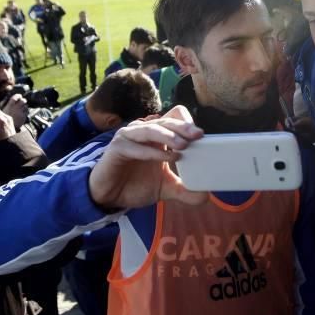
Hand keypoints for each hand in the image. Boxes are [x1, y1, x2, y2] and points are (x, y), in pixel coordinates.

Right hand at [2, 94, 28, 128]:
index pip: (15, 97)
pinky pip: (27, 111)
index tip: (19, 96)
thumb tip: (4, 101)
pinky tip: (23, 112)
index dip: (18, 95)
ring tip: (21, 108)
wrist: (8, 129)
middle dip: (23, 100)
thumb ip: (4, 106)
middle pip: (23, 100)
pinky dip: (26, 111)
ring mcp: (21, 112)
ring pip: (26, 105)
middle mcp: (16, 108)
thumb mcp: (1, 111)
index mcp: (10, 106)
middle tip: (21, 101)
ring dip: (24, 106)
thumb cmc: (3, 121)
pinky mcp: (24, 116)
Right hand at [88, 106, 206, 210]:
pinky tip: (167, 158)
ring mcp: (129, 137)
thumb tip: (205, 196)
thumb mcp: (165, 188)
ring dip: (168, 136)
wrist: (109, 197)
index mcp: (158, 136)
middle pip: (166, 121)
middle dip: (183, 127)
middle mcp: (144, 132)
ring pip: (151, 129)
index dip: (187, 123)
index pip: (174, 117)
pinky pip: (135, 147)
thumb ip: (184, 190)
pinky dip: (152, 152)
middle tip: (198, 136)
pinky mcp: (117, 148)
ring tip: (184, 146)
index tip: (201, 136)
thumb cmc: (136, 185)